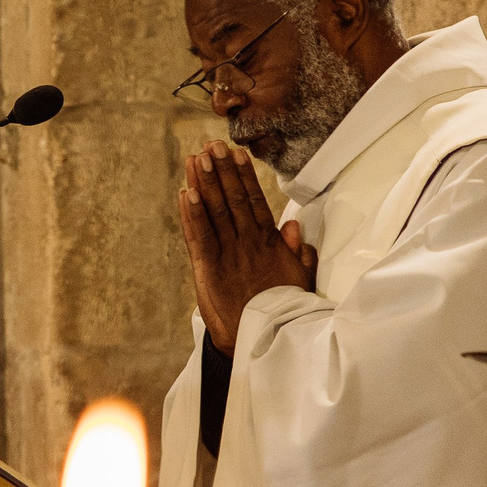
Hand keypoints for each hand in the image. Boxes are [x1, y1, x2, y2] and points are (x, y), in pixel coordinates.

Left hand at [178, 140, 315, 353]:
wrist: (266, 341)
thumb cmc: (283, 312)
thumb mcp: (300, 280)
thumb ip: (298, 252)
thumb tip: (293, 227)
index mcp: (269, 243)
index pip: (254, 201)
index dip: (244, 176)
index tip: (237, 153)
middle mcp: (247, 243)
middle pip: (232, 199)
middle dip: (221, 170)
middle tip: (212, 145)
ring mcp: (227, 254)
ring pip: (214, 211)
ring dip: (204, 182)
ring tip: (196, 158)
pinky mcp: (208, 269)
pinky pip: (198, 235)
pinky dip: (191, 213)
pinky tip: (186, 191)